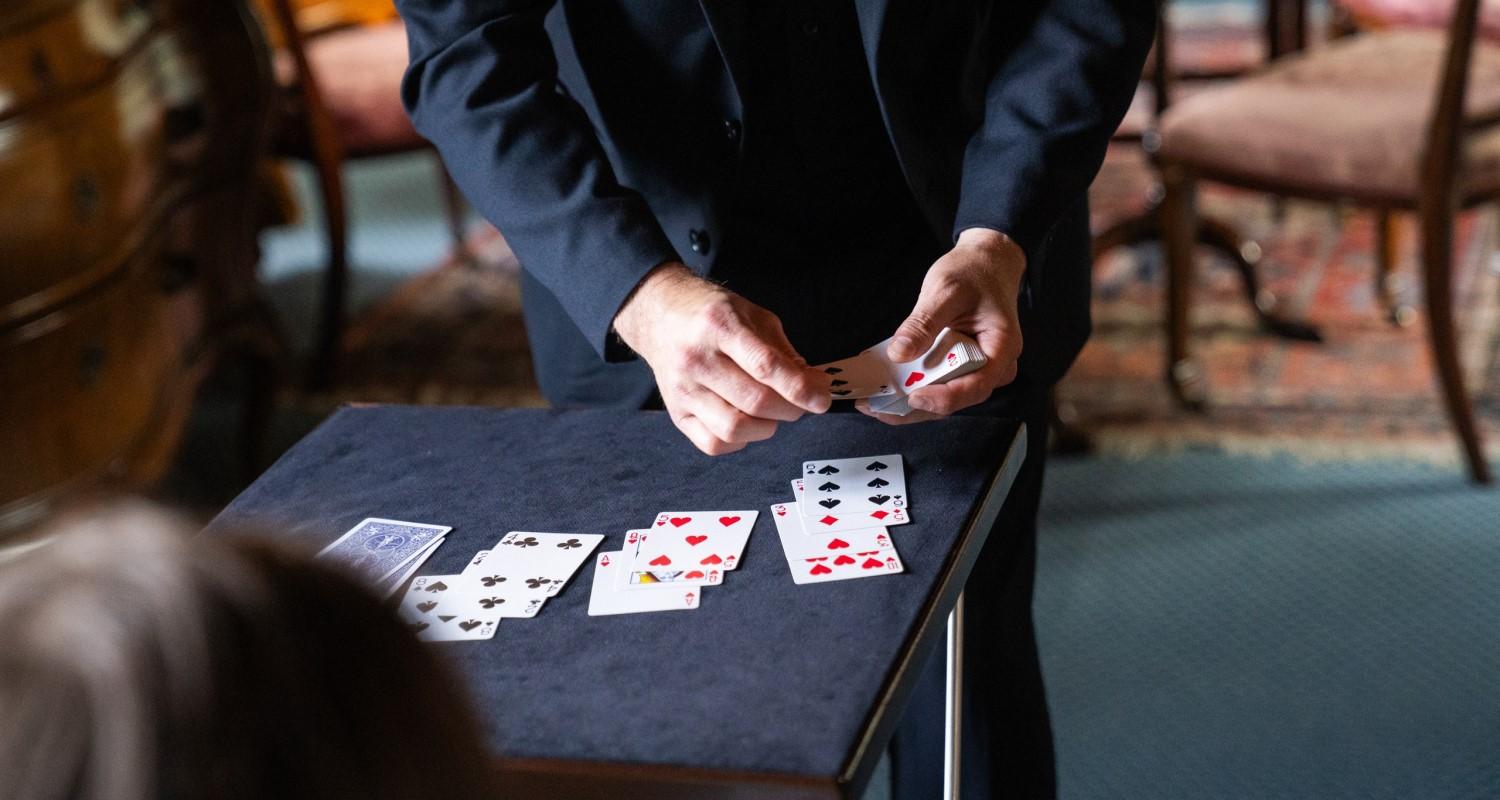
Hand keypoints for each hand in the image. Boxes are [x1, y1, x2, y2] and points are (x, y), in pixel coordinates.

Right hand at [614, 263, 831, 453]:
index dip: (800, 388)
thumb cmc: (711, 313)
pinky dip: (740, 441)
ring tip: (773, 412)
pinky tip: (747, 423)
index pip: (765, 366)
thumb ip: (784, 351)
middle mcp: (697, 358)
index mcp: (720, 325)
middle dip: (791, 408)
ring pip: (734, 428)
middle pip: (755, 402)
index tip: (821, 398)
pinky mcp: (676, 412)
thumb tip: (813, 386)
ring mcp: (683, 389)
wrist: (660, 315)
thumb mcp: (753, 315)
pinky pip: (713, 443)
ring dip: (767, 427)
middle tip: (802, 402)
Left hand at [857, 228, 1025, 424]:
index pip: (975, 386)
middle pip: (955, 400)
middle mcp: (993, 367)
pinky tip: (882, 387)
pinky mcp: (959, 367)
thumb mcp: (946, 290)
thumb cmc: (973, 273)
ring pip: (943, 398)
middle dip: (915, 407)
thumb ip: (924, 323)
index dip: (943, 398)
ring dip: (907, 403)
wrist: (985, 264)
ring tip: (871, 403)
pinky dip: (910, 387)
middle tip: (875, 407)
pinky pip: (936, 384)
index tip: (912, 396)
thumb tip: (899, 353)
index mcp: (1001, 349)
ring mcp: (976, 370)